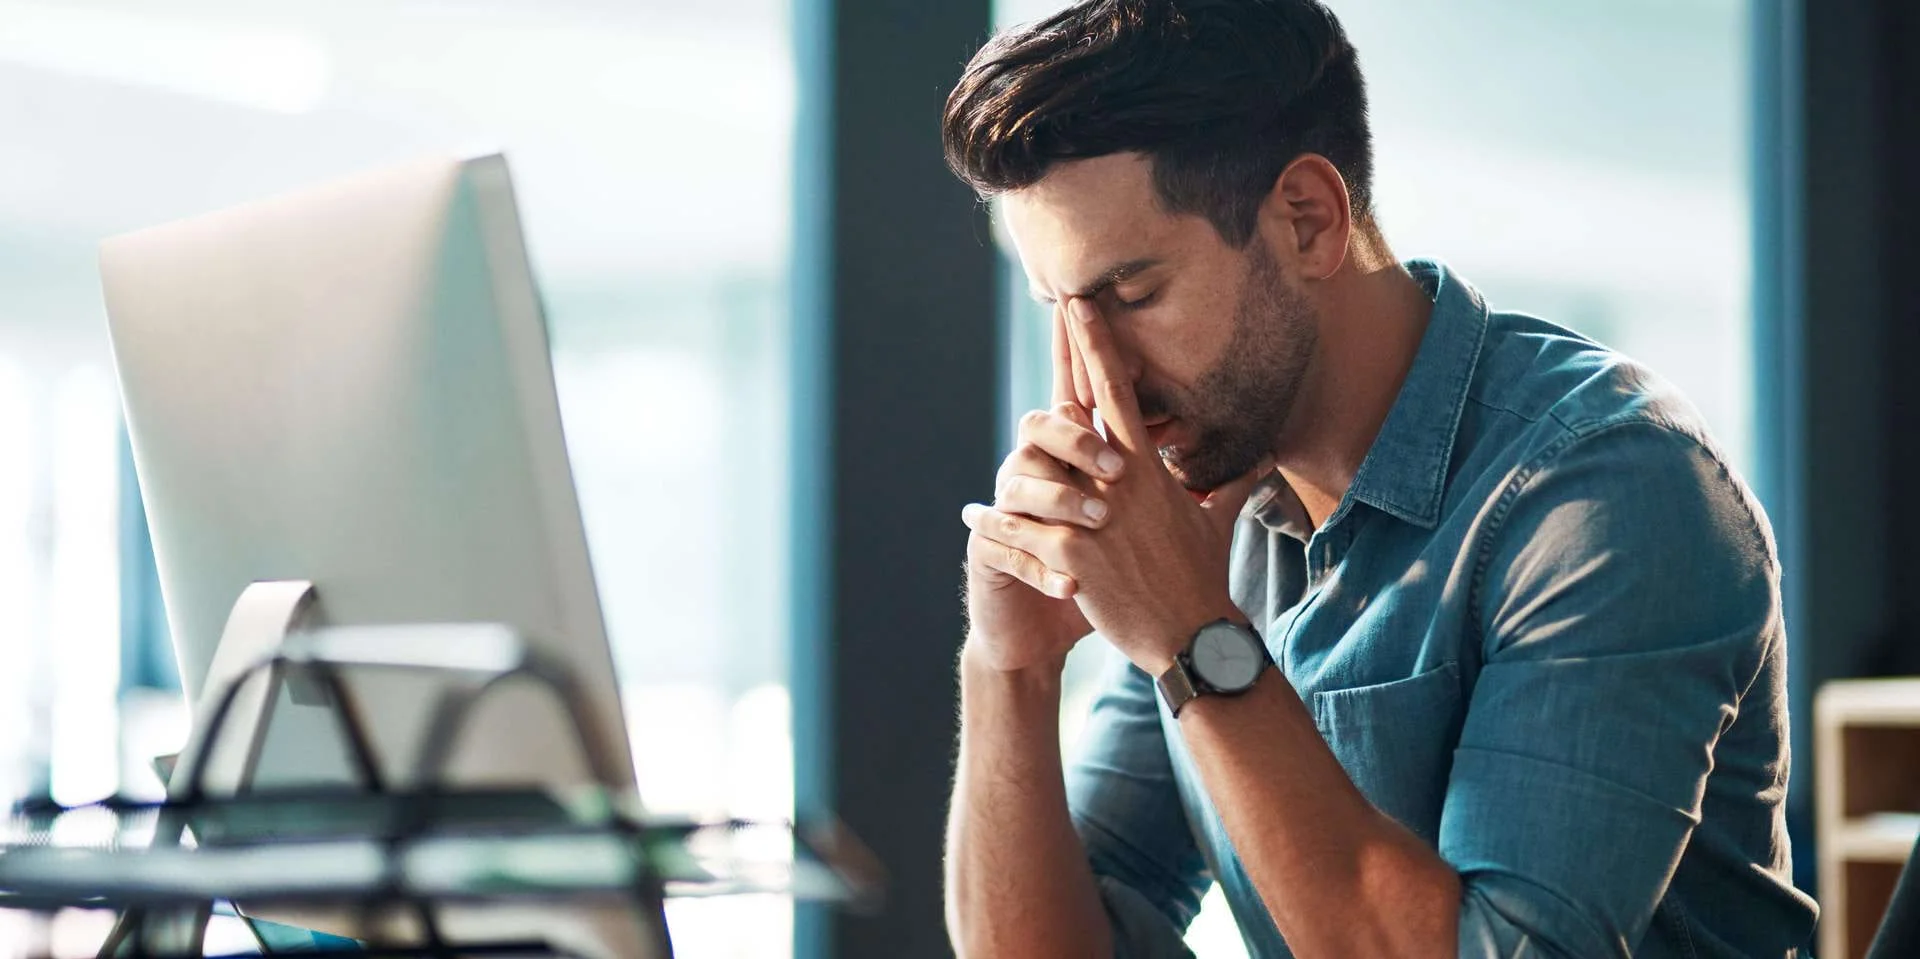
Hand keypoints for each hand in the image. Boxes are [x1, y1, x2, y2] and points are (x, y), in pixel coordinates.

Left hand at [969, 297, 1261, 674]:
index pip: (1120, 392)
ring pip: (1044, 464)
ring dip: (1022, 451)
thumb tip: (1262, 461)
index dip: (1101, 347)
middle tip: (1057, 304)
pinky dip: (999, 524)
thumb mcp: (1216, 525)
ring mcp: (1096, 514)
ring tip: (1004, 438)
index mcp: (1148, 469)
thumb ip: (1229, 486)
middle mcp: (1121, 480)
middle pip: (1082, 406)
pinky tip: (973, 519)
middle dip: (1069, 354)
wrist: (1193, 635)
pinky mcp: (1074, 553)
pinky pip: (1026, 527)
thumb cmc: (1202, 580)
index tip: (1083, 305)